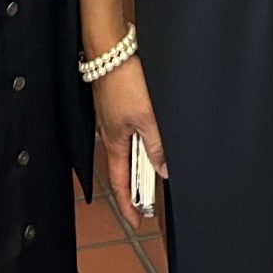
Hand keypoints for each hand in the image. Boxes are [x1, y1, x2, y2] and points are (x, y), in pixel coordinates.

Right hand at [90, 57, 165, 217]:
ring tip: (157, 174)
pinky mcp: (116, 106)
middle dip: (135, 189)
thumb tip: (163, 168)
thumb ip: (156, 144)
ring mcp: (112, 120)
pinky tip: (152, 138)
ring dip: (141, 164)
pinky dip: (141, 143)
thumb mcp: (146, 117)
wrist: (110, 50)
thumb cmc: (121, 80)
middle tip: (149, 205)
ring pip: (128, 151)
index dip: (128, 206)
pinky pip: (129, 133)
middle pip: (123, 169)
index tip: (135, 222)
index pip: (120, 183)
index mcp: (114, 142)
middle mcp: (110, 134)